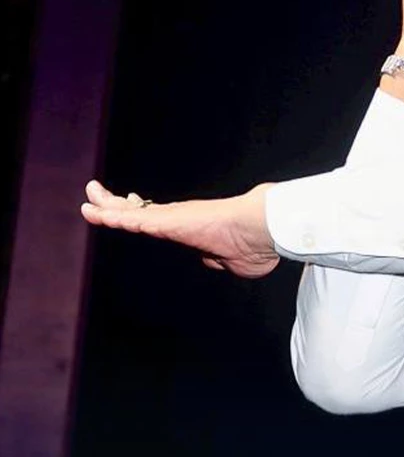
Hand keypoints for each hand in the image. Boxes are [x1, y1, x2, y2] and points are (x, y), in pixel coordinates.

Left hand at [80, 180, 280, 278]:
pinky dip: (112, 217)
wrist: (263, 229)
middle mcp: (179, 219)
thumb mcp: (234, 262)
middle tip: (96, 194)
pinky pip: (133, 220)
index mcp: (191, 228)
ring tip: (88, 198)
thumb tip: (209, 259)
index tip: (130, 202)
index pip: (159, 218)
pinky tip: (95, 213)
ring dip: (106, 207)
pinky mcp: (169, 222)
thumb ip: (217, 260)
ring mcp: (173, 219)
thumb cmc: (256, 246)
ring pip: (130, 213)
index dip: (142, 212)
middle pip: (139, 210)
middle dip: (116, 203)